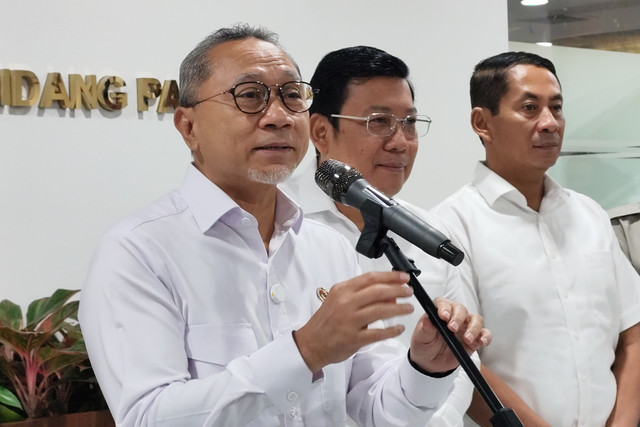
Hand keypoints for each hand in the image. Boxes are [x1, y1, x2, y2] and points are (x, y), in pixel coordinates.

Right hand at [294, 271, 413, 372]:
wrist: (311, 343)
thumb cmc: (326, 321)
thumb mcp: (339, 300)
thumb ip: (361, 295)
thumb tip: (388, 294)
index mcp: (342, 290)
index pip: (370, 278)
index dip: (390, 276)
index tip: (403, 277)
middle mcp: (346, 303)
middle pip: (378, 292)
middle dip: (398, 290)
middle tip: (409, 291)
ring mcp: (349, 321)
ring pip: (380, 311)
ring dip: (398, 308)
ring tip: (408, 308)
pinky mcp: (353, 338)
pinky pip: (377, 333)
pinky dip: (391, 330)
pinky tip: (399, 328)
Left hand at [409, 297, 490, 373]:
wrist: (430, 363)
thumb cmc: (424, 345)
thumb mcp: (420, 338)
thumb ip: (425, 329)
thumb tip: (427, 320)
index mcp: (439, 312)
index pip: (444, 304)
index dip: (445, 308)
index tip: (443, 316)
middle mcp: (454, 316)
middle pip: (462, 310)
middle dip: (459, 318)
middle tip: (453, 328)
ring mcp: (465, 327)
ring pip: (476, 319)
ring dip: (473, 328)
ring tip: (467, 338)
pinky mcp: (474, 339)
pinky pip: (484, 334)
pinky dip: (485, 336)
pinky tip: (482, 341)